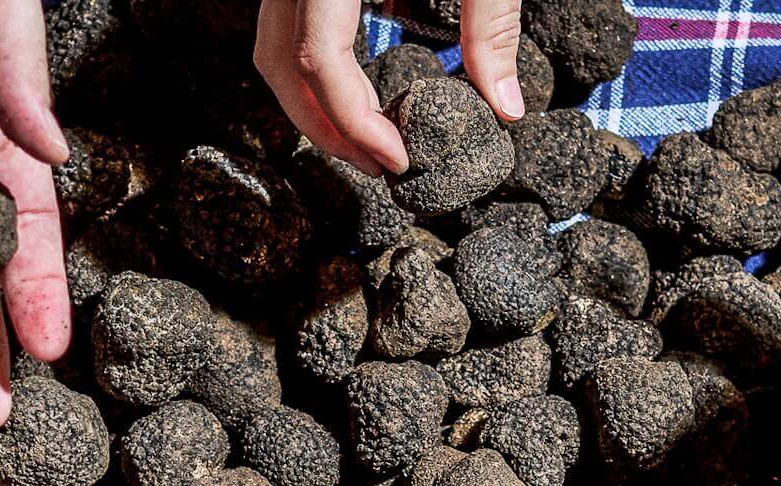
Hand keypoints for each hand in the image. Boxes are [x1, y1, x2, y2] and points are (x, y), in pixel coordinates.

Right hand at [255, 0, 523, 175]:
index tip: (396, 160)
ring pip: (275, 47)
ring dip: (312, 103)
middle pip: (279, 60)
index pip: (319, 57)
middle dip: (322, 127)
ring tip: (368, 143)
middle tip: (376, 167)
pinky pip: (293, 26)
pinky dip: (319, 68)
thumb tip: (505, 107)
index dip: (352, 121)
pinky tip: (366, 94)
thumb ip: (492, 24)